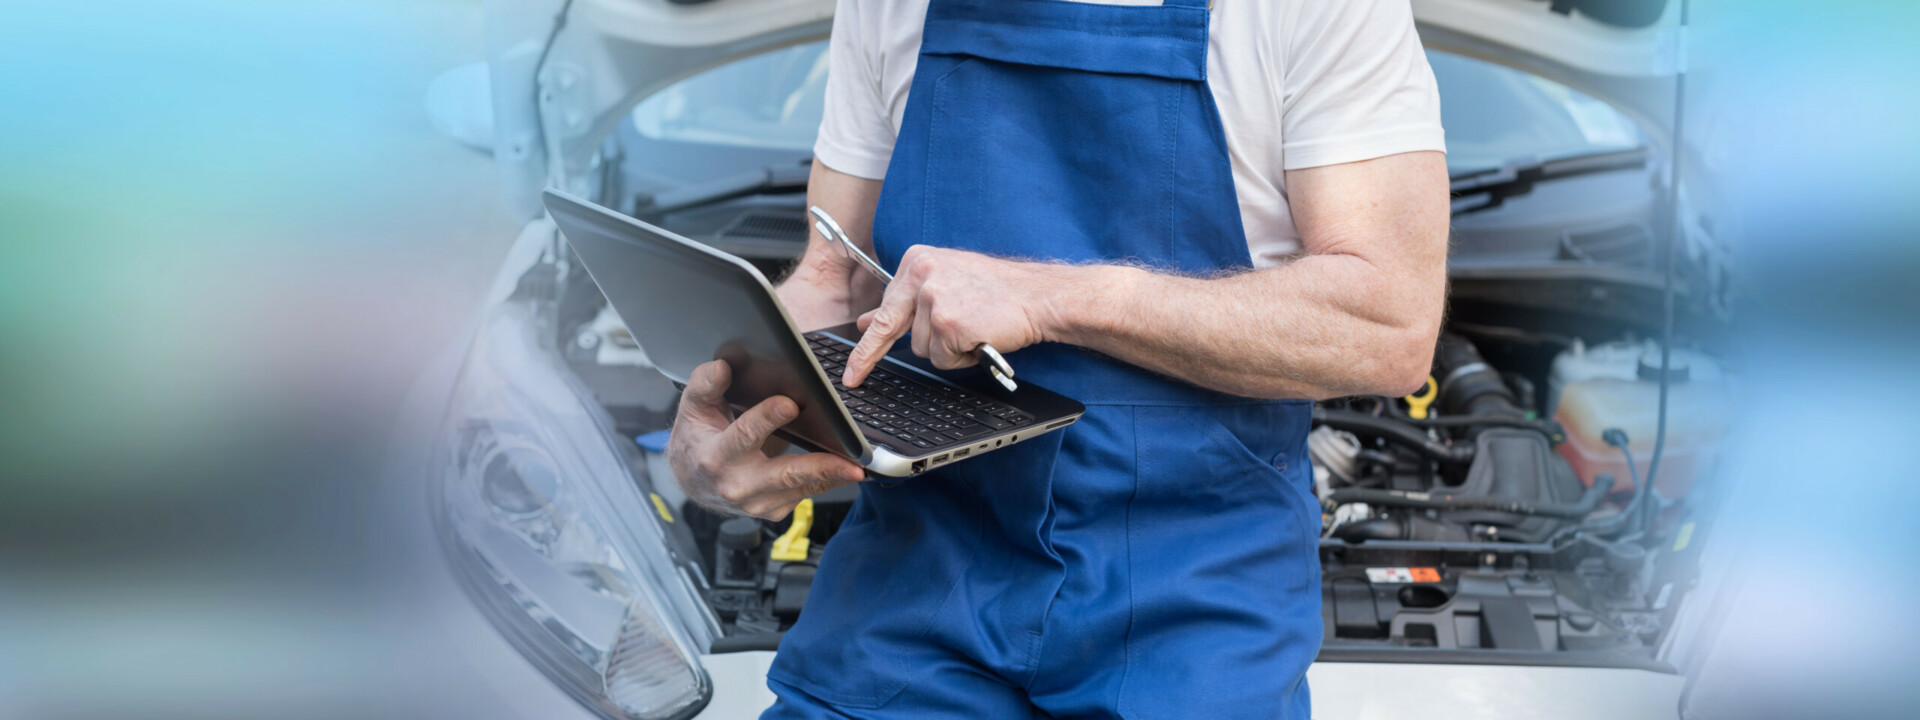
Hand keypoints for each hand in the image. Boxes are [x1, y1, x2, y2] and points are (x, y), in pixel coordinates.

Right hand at [668, 360, 866, 519]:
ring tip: (859, 466)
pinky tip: (842, 469)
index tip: (790, 403)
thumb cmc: (696, 440)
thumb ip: (704, 386)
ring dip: (833, 477)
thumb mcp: (692, 409)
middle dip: (820, 467)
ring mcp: (756, 503)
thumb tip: (722, 367)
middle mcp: (736, 485)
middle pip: (784, 474)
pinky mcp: (772, 510)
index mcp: (715, 456)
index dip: (767, 418)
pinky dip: (824, 481)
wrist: (692, 482)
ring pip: (801, 488)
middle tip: (852, 462)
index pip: (745, 435)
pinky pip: (804, 494)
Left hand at [841, 246, 1057, 386]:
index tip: (850, 365)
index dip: (867, 339)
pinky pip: (942, 359)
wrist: (1039, 296)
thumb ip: (907, 300)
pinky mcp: (949, 323)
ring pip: (921, 348)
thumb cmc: (999, 290)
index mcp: (916, 260)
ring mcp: (934, 298)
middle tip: (854, 378)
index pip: (883, 305)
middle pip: (891, 328)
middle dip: (869, 356)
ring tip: (972, 329)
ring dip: (945, 349)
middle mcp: (920, 274)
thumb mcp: (946, 282)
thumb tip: (869, 321)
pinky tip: (978, 338)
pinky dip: (961, 358)